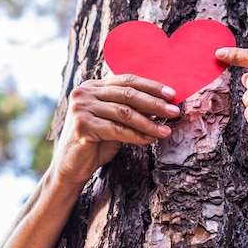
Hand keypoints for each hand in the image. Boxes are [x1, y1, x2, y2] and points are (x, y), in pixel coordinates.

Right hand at [51, 74, 179, 185]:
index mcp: (92, 86)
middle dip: (154, 103)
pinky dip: (136, 135)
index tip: (171, 94)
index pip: (126, 80)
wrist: (72, 167)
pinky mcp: (81, 125)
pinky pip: (117, 129)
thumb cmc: (97, 142)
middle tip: (174, 111)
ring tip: (166, 130)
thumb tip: (162, 104)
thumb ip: (131, 108)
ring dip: (149, 123)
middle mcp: (84, 92)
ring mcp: (81, 108)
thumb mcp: (115, 120)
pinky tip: (150, 139)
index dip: (151, 86)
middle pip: (127, 94)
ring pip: (124, 112)